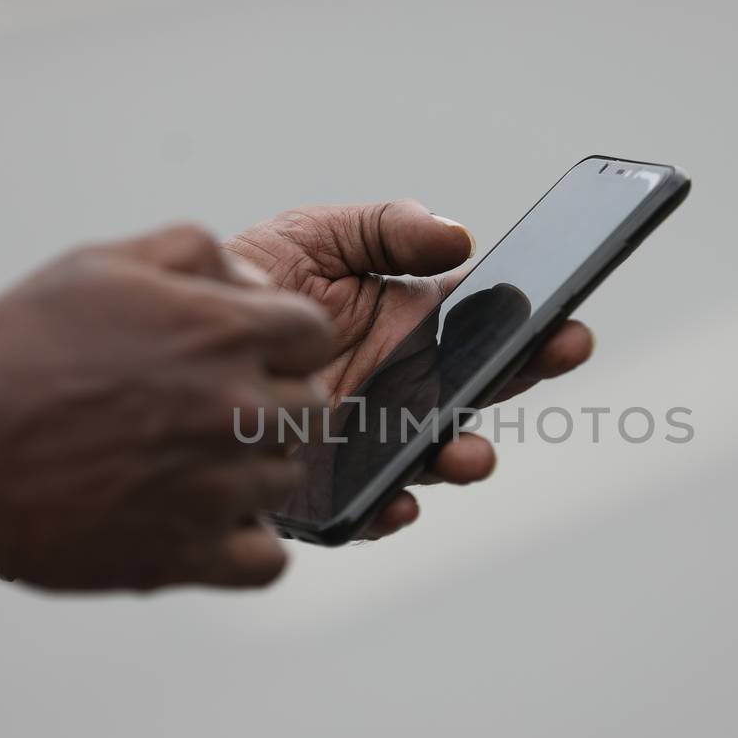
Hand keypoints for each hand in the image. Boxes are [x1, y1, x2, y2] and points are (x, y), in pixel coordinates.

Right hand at [0, 225, 333, 591]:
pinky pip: (268, 561)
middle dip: (272, 400)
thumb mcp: (97, 266)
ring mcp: (218, 489)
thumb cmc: (12, 357)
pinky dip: (246, 544)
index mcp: (220, 334)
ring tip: (189, 461)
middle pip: (311, 406)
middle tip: (213, 407)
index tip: (251, 351)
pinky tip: (207, 522)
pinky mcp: (188, 556)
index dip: (284, 339)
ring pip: (288, 478)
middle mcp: (234, 410)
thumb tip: (250, 277)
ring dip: (253, 468)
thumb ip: (190, 255)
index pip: (314, 333)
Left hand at [225, 201, 594, 537]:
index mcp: (411, 326)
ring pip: (432, 456)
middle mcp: (402, 387)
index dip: (533, 326)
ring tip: (469, 454)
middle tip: (559, 356)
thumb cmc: (250, 282)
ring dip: (460, 457)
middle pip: (478, 389)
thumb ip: (385, 229)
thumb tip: (460, 236)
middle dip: (522, 375)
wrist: (170, 338)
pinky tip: (397, 501)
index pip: (486, 327)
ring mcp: (369, 438)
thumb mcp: (316, 235)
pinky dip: (387, 507)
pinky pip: (365, 507)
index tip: (567, 321)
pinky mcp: (325, 485)